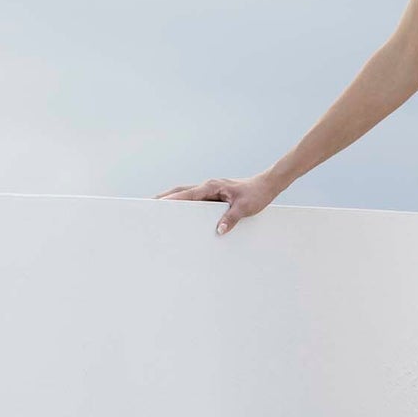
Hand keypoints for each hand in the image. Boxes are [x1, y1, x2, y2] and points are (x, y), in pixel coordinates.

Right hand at [155, 172, 276, 234]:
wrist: (267, 185)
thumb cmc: (256, 194)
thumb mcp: (244, 208)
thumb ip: (230, 219)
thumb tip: (218, 231)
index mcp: (212, 186)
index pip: (187, 193)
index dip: (171, 199)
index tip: (157, 203)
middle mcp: (209, 186)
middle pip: (181, 191)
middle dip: (165, 197)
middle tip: (149, 205)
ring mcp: (211, 190)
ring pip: (187, 194)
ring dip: (174, 200)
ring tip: (159, 209)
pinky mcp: (215, 195)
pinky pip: (197, 200)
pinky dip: (186, 204)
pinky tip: (182, 213)